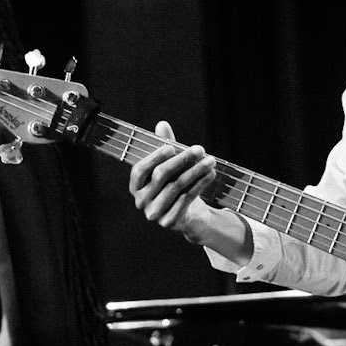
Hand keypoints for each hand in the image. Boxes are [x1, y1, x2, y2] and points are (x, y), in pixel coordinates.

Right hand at [128, 120, 220, 241]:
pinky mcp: (170, 221)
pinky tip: (210, 174)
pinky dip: (200, 184)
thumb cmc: (174, 185)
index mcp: (135, 186)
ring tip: (210, 160)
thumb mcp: (170, 166)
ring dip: (196, 171)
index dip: (154, 157)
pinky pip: (187, 198)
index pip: (140, 170)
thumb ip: (165, 146)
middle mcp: (141, 201)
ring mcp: (154, 213)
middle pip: (161, 176)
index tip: (172, 146)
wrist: (188, 216)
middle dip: (182, 160)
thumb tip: (162, 124)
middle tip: (199, 149)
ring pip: (177, 186)